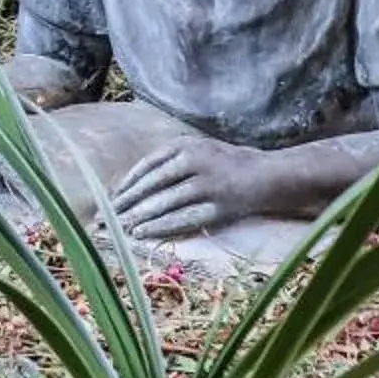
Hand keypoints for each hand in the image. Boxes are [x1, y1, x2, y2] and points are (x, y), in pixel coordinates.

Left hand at [112, 137, 277, 240]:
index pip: (147, 165)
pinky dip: (161, 226)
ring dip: (140, 216)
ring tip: (121, 227)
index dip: (126, 184)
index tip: (109, 199)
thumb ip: (169, 162)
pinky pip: (184, 218)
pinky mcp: (220, 206)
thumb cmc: (226, 164)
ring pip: (165, 202)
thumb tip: (131, 185)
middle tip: (107, 217)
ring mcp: (208, 183)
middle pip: (152, 184)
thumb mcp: (197, 150)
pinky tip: (144, 232)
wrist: (270, 175)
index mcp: (185, 145)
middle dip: (127, 202)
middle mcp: (195, 160)